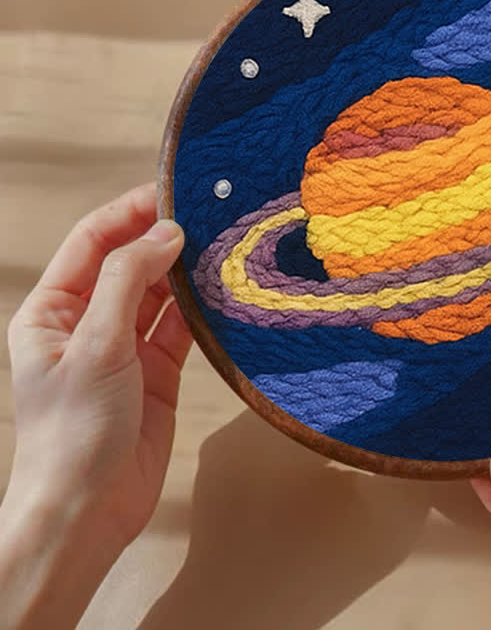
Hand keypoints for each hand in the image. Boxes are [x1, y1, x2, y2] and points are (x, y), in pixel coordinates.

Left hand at [2, 183, 192, 628]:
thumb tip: (166, 233)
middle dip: (163, 238)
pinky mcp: (157, 372)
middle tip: (208, 214)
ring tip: (222, 245)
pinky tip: (222, 290)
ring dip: (186, 271)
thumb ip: (128, 283)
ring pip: (159, 294)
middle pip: (129, 263)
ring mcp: (125, 347)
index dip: (128, 213)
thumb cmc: (74, 432)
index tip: (170, 192)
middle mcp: (88, 322)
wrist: (89, 512)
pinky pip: (180, 327)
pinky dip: (200, 308)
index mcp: (53, 310)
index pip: (92, 243)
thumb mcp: (95, 347)